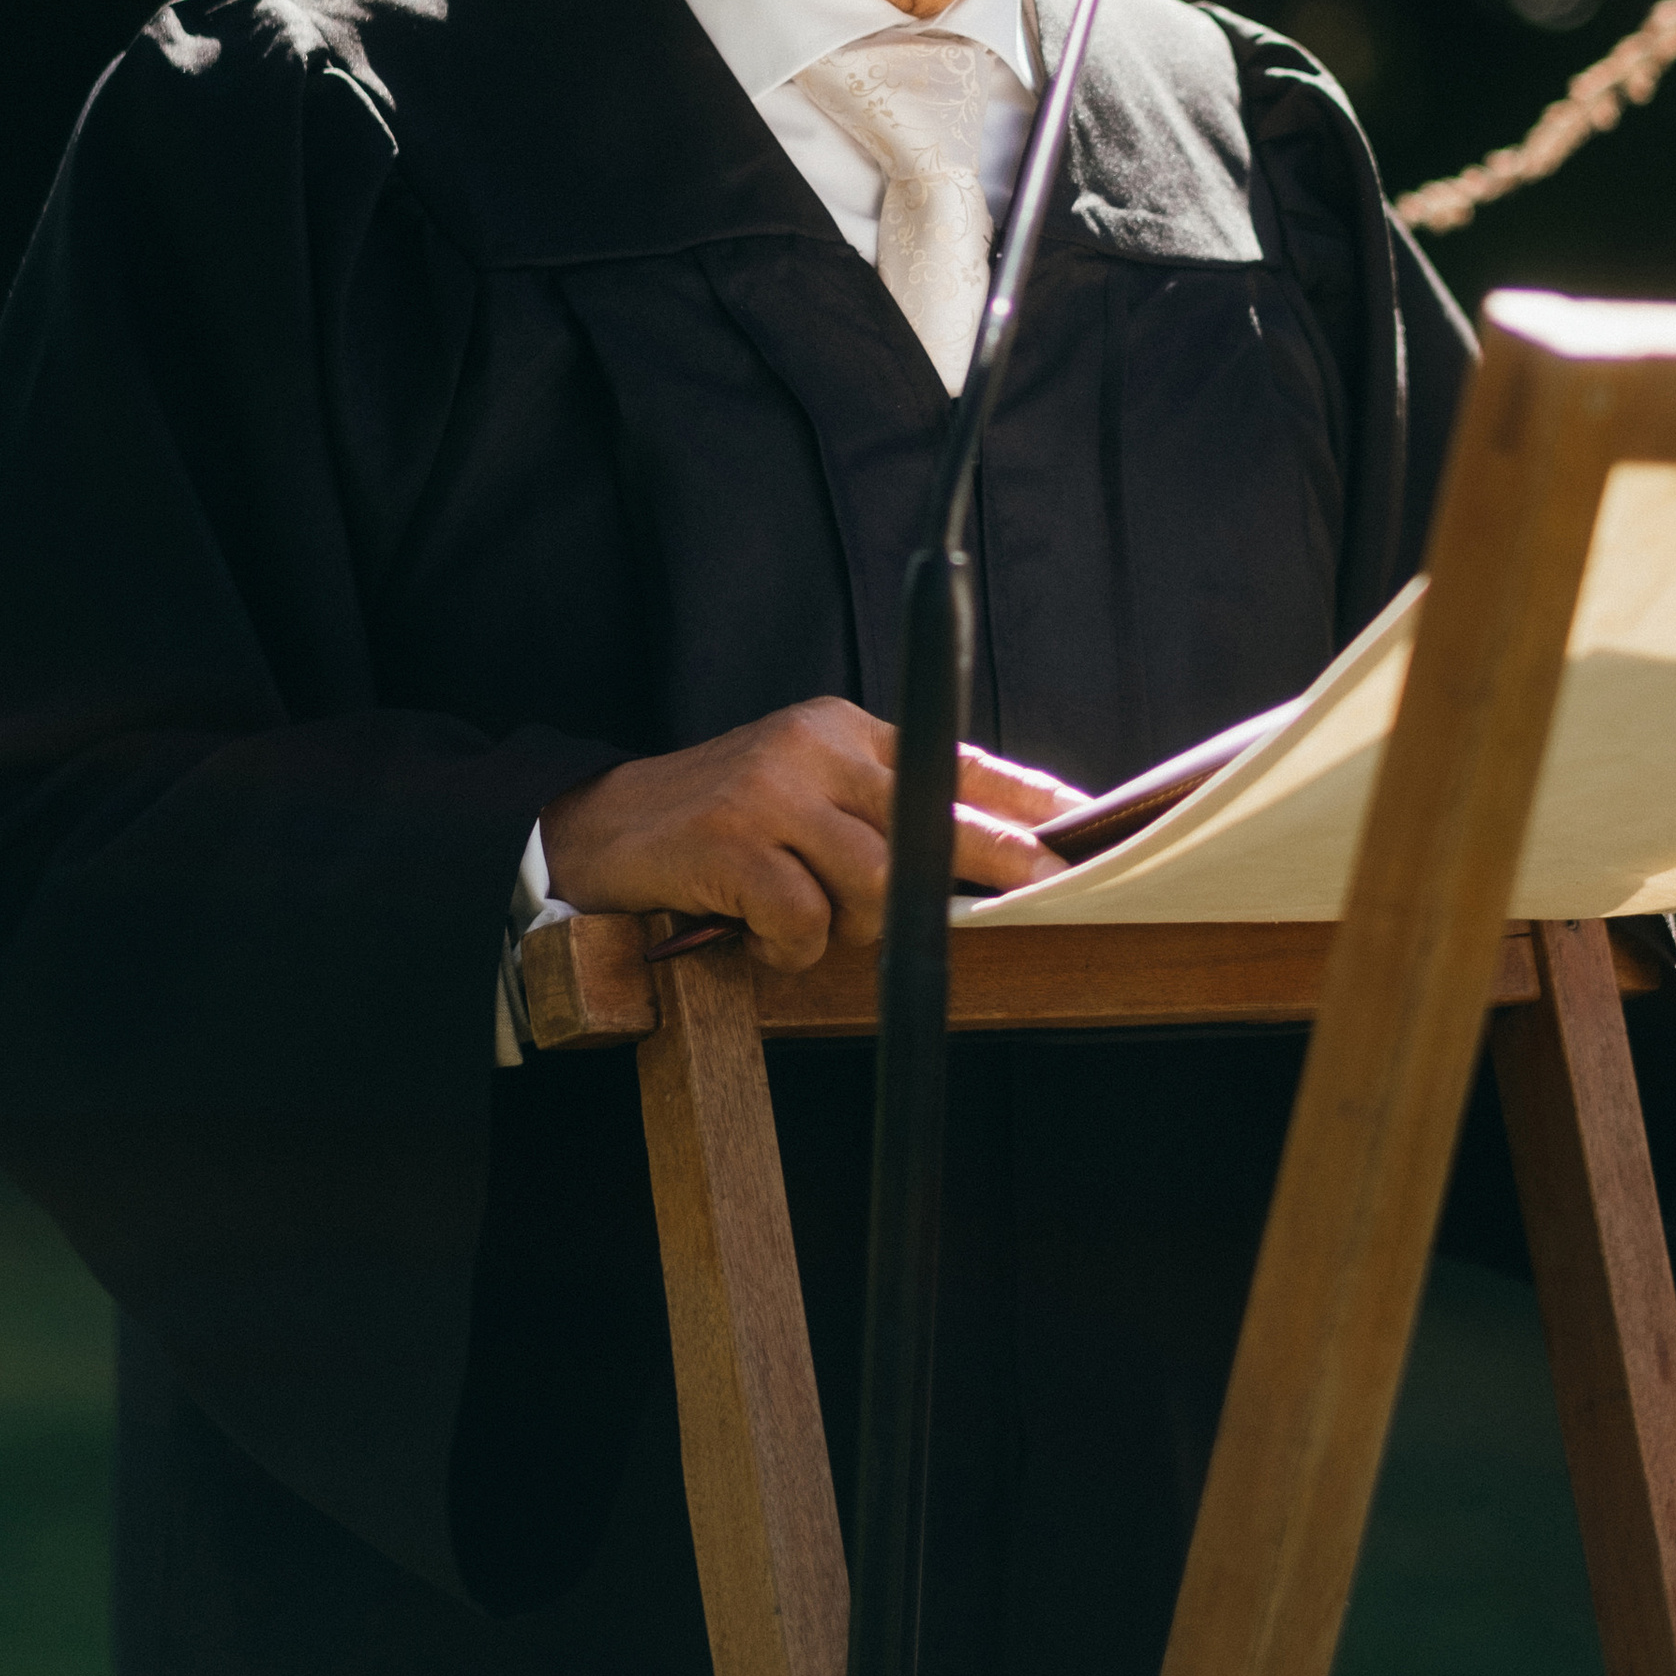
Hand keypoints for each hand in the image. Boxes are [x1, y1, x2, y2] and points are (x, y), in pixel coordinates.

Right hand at [538, 699, 1075, 974]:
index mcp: (841, 729)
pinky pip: (806, 919)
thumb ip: (877, 809)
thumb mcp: (802, 791)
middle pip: (932, 821)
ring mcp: (774, 789)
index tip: (1078, 826)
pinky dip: (791, 945)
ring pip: (875, 882)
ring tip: (804, 926)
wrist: (597, 827)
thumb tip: (979, 861)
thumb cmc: (715, 826)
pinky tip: (761, 935)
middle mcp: (815, 747)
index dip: (1023, 798)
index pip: (953, 758)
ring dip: (849, 928)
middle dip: (990, 868)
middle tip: (1040, 894)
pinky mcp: (736, 839)